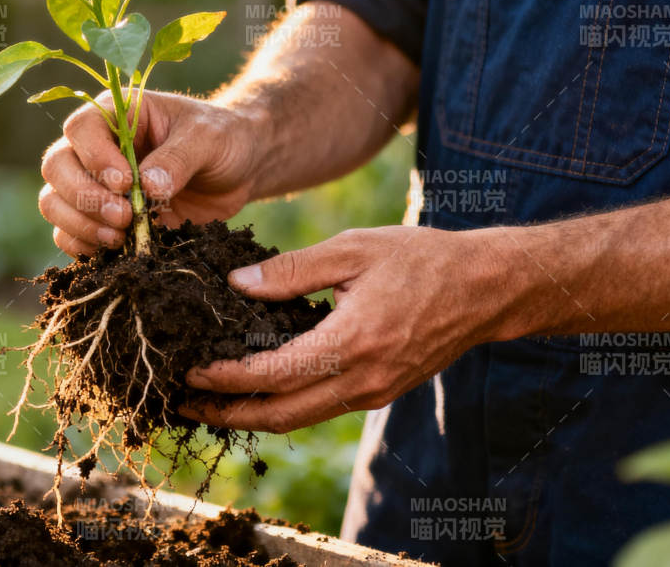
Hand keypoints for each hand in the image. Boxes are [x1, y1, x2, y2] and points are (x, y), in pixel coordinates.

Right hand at [38, 90, 263, 255]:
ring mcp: (94, 183)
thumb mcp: (208, 139)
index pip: (81, 128)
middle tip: (124, 216)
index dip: (95, 158)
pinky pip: (68, 233)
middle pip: (57, 166)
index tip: (126, 182)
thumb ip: (178, 158)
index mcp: (118, 113)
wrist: (237, 169)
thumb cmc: (222, 139)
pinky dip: (82, 244)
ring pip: (54, 201)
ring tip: (121, 236)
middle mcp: (95, 146)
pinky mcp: (101, 218)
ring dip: (80, 224)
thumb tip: (147, 188)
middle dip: (84, 197)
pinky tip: (115, 248)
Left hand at [179, 226, 518, 433]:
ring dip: (252, 415)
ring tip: (210, 402)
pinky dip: (284, 405)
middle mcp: (362, 380)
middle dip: (227, 413)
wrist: (487, 289)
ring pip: (300, 417)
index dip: (224, 377)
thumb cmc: (422, 260)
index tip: (189, 369)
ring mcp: (373, 393)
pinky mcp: (379, 392)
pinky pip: (320, 407)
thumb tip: (237, 285)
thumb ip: (292, 270)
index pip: (272, 375)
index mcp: (351, 343)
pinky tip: (258, 389)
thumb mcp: (353, 250)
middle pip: (280, 415)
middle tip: (182, 402)